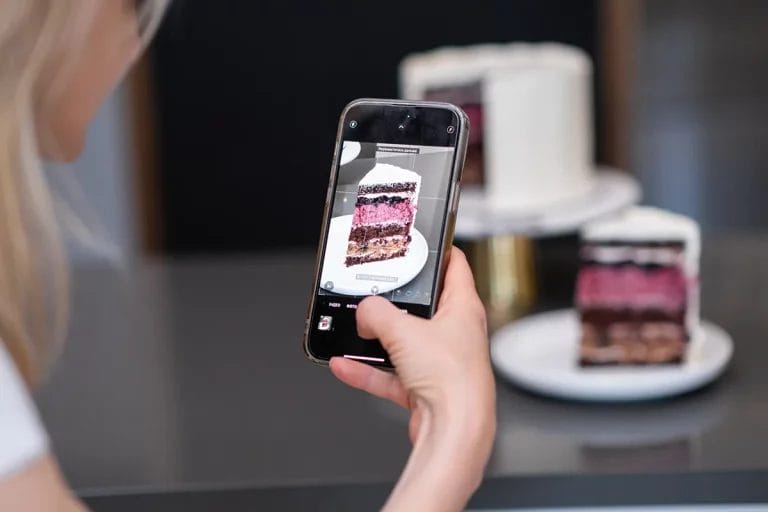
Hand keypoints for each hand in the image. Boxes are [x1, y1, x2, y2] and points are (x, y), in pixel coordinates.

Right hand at [330, 247, 495, 511]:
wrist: (454, 431)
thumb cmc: (452, 381)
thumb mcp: (403, 331)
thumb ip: (377, 314)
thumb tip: (365, 311)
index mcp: (464, 309)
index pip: (456, 267)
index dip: (439, 251)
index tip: (421, 244)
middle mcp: (455, 334)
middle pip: (423, 307)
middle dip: (395, 302)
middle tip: (375, 291)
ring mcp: (440, 362)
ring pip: (403, 343)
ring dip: (376, 340)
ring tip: (353, 332)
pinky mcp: (425, 388)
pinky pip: (391, 374)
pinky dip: (368, 370)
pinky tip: (345, 365)